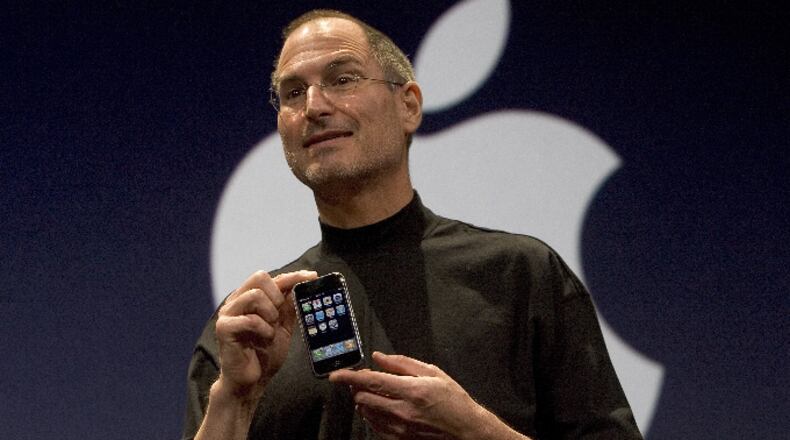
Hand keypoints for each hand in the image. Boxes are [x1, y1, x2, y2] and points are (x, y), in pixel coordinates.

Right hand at [213, 270, 316, 402]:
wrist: (251, 382)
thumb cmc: (264, 353)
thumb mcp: (283, 326)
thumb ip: (289, 305)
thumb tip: (303, 284)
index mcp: (249, 298)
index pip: (271, 278)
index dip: (293, 276)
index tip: (312, 277)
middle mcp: (236, 302)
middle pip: (259, 277)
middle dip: (277, 295)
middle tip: (279, 315)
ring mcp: (228, 314)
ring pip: (254, 295)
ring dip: (270, 313)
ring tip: (271, 329)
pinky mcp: (223, 328)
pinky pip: (249, 319)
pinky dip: (263, 329)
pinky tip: (265, 338)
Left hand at [329, 352, 497, 439]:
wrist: (466, 431)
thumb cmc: (454, 400)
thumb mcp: (433, 373)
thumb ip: (402, 363)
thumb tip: (379, 357)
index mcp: (411, 390)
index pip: (370, 381)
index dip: (349, 376)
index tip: (335, 374)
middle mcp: (402, 410)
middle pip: (363, 398)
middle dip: (356, 387)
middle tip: (361, 380)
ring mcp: (399, 428)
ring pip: (366, 413)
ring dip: (363, 401)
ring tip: (373, 393)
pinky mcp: (400, 439)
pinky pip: (374, 427)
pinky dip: (371, 415)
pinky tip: (380, 408)